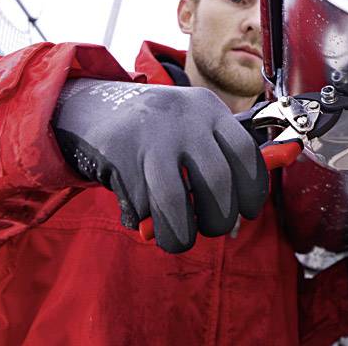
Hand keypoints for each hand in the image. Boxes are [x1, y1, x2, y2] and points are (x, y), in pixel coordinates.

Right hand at [51, 79, 267, 252]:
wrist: (95, 106)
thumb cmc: (158, 129)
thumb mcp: (193, 125)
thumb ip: (220, 157)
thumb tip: (242, 208)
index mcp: (208, 110)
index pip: (245, 152)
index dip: (253, 189)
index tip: (249, 211)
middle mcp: (182, 119)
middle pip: (216, 180)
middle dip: (220, 219)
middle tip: (213, 228)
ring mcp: (149, 137)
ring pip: (174, 200)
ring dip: (181, 234)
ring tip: (179, 240)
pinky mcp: (119, 155)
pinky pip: (140, 205)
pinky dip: (144, 221)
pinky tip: (142, 215)